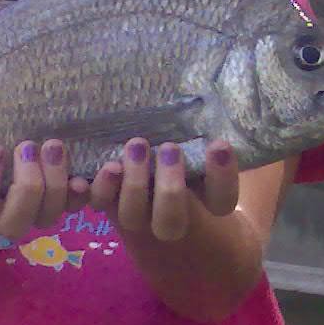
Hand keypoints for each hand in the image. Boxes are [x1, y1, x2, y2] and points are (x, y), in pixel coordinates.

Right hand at [0, 140, 84, 239]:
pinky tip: (87, 172)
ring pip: (48, 216)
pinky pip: (76, 206)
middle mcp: (1, 219)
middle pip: (15, 223)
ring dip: (55, 183)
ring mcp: (33, 214)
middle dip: (26, 187)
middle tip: (27, 146)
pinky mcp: (60, 203)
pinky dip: (84, 192)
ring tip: (53, 146)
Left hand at [87, 138, 240, 241]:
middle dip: (169, 190)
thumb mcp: (193, 136)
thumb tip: (207, 101)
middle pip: (171, 224)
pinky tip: (109, 165)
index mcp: (200, 200)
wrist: (136, 155)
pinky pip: (100, 202)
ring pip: (132, 216)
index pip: (221, 202)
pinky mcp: (106, 200)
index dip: (223, 178)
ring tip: (137, 144)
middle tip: (170, 149)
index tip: (219, 144)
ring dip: (134, 183)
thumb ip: (200, 131)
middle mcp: (167, 215)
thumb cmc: (174, 139)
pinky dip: (102, 186)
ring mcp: (135, 212)